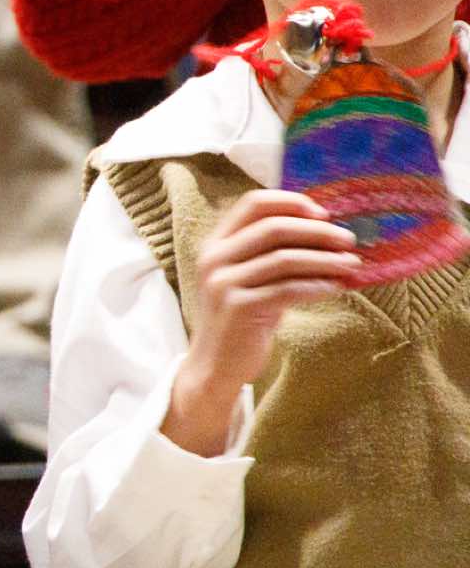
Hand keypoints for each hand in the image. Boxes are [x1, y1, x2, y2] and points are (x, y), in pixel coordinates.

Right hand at [165, 189, 359, 455]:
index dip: (292, 202)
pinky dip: (318, 286)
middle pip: (273, 227)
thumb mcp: (250, 279)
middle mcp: (215, 258)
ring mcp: (224, 283)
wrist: (216, 365)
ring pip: (284, 258)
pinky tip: (337, 288)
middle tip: (349, 239)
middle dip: (317, 231)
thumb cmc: (242, 319)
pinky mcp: (239, 309)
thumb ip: (273, 254)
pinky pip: (287, 289)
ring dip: (325, 259)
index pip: (253, 204)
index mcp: (216, 243)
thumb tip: (327, 234)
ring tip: (352, 264)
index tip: (324, 213)